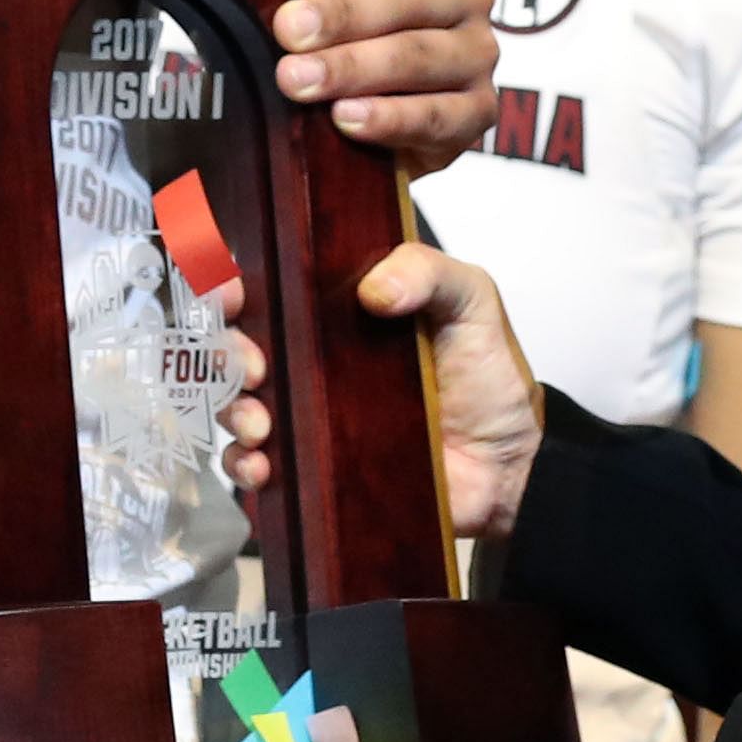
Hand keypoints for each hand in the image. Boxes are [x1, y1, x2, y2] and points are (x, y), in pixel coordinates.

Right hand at [224, 242, 541, 535]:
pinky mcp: (317, 468)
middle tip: (255, 368)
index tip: (235, 295)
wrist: (511, 468)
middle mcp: (318, 362)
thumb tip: (373, 288)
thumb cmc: (492, 380)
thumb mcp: (472, 303)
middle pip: (244, 347)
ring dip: (235, 411)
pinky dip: (247, 464)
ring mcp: (313, 417)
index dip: (241, 287)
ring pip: (242, 406)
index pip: (275, 289)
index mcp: (344, 312)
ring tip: (261, 425)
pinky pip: (261, 466)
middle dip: (230, 353)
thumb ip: (430, 272)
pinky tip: (264, 465)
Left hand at [274, 0, 495, 171]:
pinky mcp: (479, 111)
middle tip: (288, 32)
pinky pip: (438, 115)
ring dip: (353, 67)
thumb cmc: (348, 41)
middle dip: (341, 15)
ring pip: (418, 55)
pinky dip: (390, 118)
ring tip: (298, 80)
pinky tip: (346, 118)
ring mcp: (477, 52)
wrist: (388, 123)